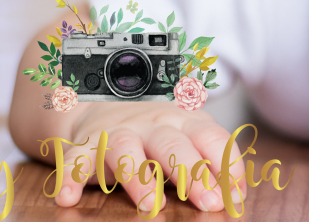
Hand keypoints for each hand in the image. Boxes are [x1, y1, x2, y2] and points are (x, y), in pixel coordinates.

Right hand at [53, 100, 245, 212]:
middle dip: (192, 173)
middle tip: (209, 203)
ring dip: (139, 178)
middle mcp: (153, 126)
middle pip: (173, 145)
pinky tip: (68, 198)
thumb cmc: (160, 131)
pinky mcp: (85, 146)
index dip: (226, 164)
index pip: (211, 137)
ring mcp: (118, 133)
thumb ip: (214, 163)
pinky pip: (75, 160)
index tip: (235, 194)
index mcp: (186, 123)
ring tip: (152, 206)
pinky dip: (70, 177)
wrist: (105, 102)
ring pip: (127, 151)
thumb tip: (239, 196)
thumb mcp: (191, 137)